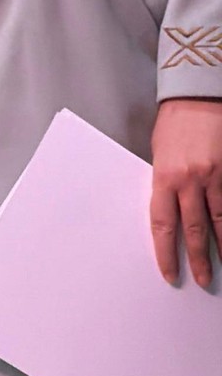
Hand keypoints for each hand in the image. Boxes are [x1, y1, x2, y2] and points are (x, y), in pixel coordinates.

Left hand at [150, 98, 221, 287]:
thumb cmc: (174, 122)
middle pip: (193, 230)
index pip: (162, 225)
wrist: (196, 95)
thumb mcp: (159, 154)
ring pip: (219, 222)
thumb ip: (165, 183)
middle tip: (202, 280)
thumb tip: (169, 209)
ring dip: (221, 248)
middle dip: (197, 259)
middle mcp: (188, 180)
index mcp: (163, 177)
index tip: (169, 273)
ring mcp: (213, 177)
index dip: (165, 253)